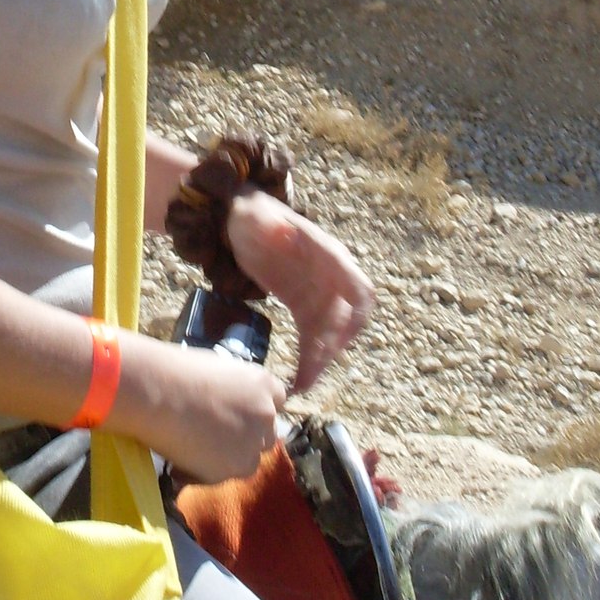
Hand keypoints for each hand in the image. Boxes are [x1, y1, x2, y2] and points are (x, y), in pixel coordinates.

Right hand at [116, 335, 287, 484]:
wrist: (156, 392)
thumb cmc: (177, 371)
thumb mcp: (217, 368)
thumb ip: (234, 388)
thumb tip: (227, 402)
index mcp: (264, 384)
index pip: (277, 401)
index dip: (255, 409)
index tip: (237, 413)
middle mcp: (266, 415)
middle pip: (268, 433)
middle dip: (247, 435)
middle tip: (215, 434)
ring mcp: (252, 444)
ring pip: (249, 459)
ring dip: (230, 457)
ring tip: (196, 450)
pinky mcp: (233, 468)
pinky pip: (224, 476)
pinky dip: (205, 474)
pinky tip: (181, 463)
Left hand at [224, 189, 373, 392]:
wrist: (241, 219)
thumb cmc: (250, 213)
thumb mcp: (254, 214)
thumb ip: (267, 221)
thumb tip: (284, 232)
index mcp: (327, 255)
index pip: (357, 288)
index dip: (354, 316)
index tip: (339, 340)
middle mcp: (331, 277)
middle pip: (347, 319)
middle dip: (333, 347)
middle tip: (312, 373)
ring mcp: (318, 293)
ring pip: (331, 334)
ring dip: (320, 360)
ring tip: (302, 385)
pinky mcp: (303, 306)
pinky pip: (313, 336)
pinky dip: (308, 358)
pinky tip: (296, 379)